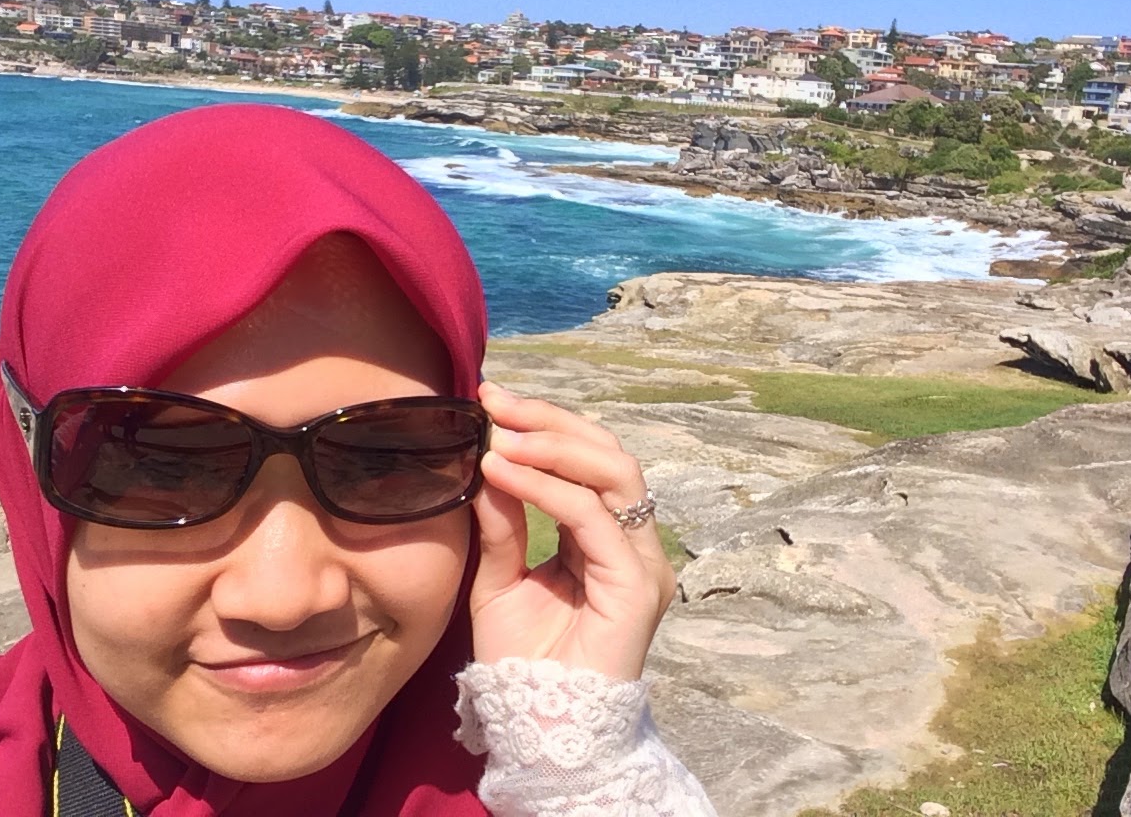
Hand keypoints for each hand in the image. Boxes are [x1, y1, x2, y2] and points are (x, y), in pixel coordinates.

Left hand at [469, 381, 675, 679]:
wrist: (540, 729)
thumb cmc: (524, 661)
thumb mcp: (501, 578)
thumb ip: (503, 523)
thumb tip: (489, 460)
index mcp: (607, 538)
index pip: (589, 461)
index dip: (545, 425)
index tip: (490, 401)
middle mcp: (634, 543)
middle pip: (609, 454)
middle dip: (551, 420)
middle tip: (496, 401)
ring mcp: (641, 562)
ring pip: (614, 473)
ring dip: (552, 444)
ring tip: (499, 434)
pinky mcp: (636, 585)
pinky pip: (594, 518)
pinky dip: (548, 488)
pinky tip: (504, 474)